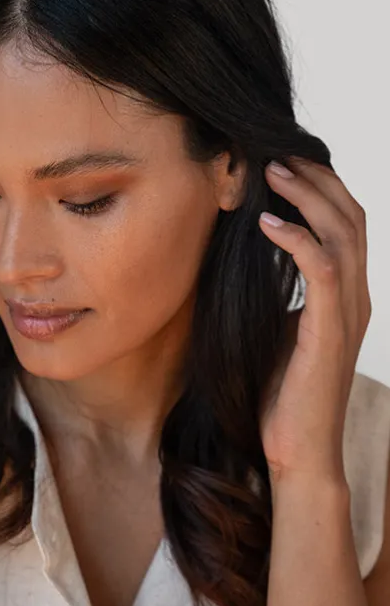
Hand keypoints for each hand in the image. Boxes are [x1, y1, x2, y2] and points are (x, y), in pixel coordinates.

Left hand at [257, 158, 370, 487]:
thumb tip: (248, 255)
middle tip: (276, 154)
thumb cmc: (282, 392)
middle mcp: (357, 296)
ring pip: (343, 232)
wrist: (297, 451)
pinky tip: (268, 223)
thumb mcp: (279, 327)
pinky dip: (298, 239)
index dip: (320, 186)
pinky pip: (323, 269)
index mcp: (346, 294)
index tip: (282, 162)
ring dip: (307, 196)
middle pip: (351, 215)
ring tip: (272, 171)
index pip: (345, 222)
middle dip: (316, 178)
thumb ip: (278, 290)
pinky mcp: (332, 330)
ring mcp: (349, 313)